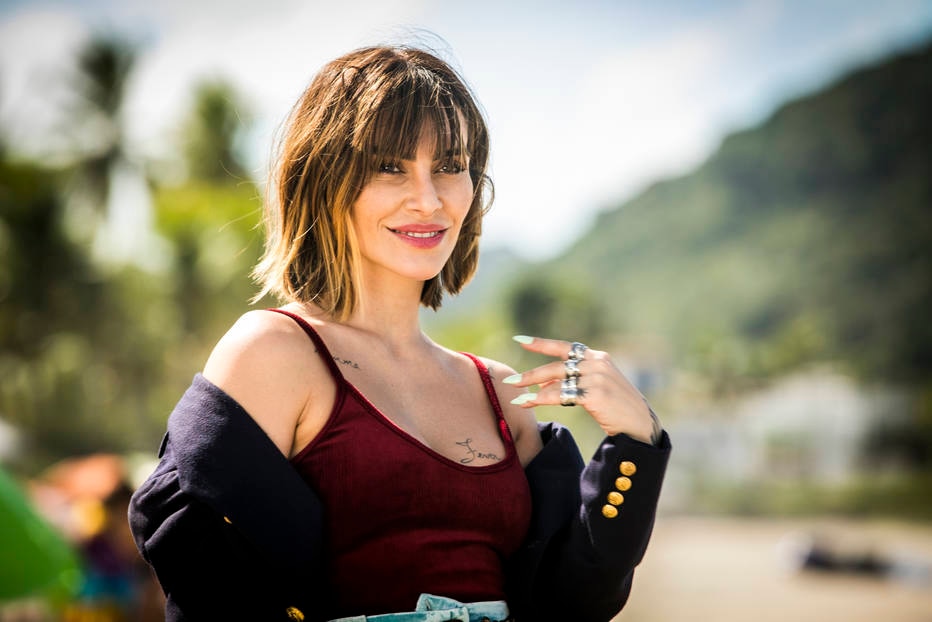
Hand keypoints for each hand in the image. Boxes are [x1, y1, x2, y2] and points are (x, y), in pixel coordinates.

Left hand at [506, 336, 658, 443]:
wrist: (640, 425)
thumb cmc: (617, 408)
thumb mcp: (597, 387)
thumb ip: (574, 381)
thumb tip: (543, 385)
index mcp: (598, 357)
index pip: (565, 346)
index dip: (541, 343)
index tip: (520, 340)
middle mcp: (597, 363)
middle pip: (556, 365)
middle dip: (531, 374)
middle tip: (510, 380)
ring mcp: (597, 377)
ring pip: (556, 382)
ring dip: (533, 390)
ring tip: (516, 397)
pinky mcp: (595, 393)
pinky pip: (561, 396)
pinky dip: (542, 399)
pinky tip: (529, 402)